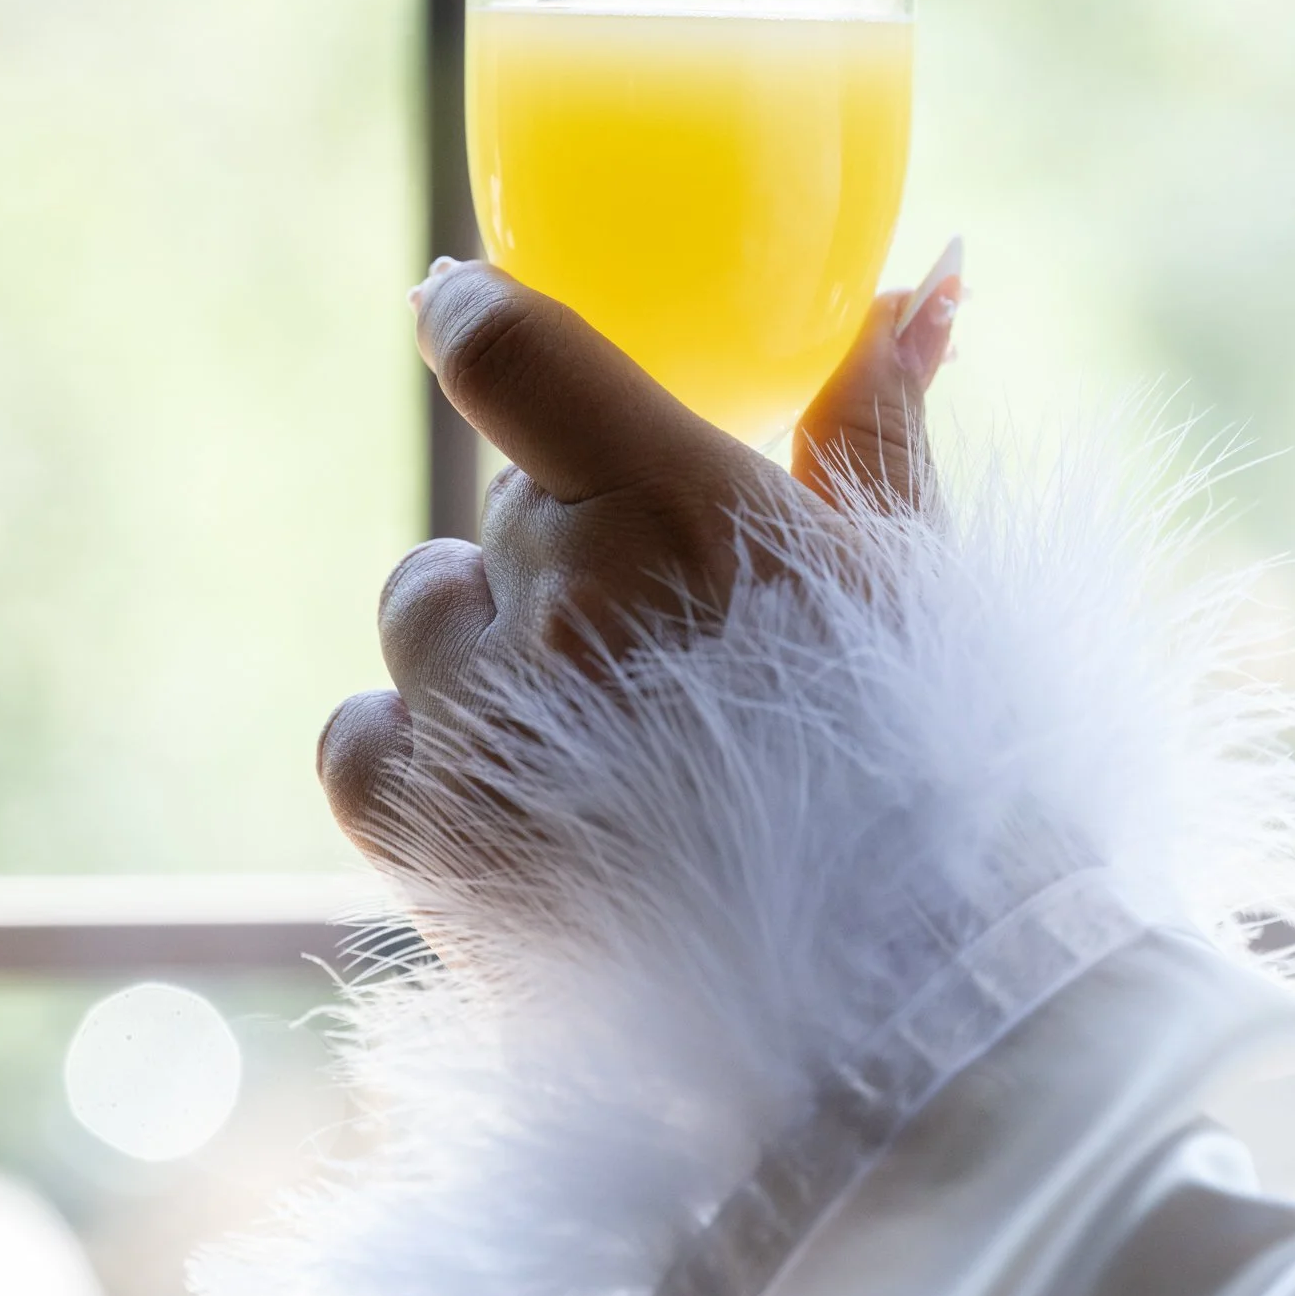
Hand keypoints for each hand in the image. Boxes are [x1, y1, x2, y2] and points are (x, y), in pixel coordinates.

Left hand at [317, 248, 961, 871]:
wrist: (900, 1015)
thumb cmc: (933, 775)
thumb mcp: (918, 573)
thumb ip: (882, 418)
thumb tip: (922, 280)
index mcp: (683, 511)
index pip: (510, 350)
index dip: (469, 309)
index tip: (456, 300)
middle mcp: (569, 602)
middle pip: (504, 500)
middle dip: (566, 529)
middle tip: (657, 610)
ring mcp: (488, 727)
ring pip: (425, 603)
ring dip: (486, 630)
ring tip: (594, 711)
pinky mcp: (434, 848)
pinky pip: (360, 734)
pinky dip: (414, 738)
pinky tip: (508, 777)